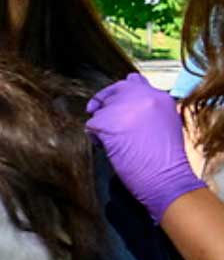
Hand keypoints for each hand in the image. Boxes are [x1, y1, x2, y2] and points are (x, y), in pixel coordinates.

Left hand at [87, 73, 204, 222]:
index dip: (119, 93)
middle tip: (105, 124)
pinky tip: (110, 149)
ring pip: (101, 110)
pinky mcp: (109, 121)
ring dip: (102, 126)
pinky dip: (96, 138)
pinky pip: (91, 125)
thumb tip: (124, 104)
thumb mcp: (164, 122)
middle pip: (113, 91)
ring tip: (118, 143)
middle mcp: (144, 96)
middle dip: (106, 105)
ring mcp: (126, 107)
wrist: (167, 178)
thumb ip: (147, 108)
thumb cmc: (165, 160)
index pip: (133, 81)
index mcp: (161, 96)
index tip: (113, 105)